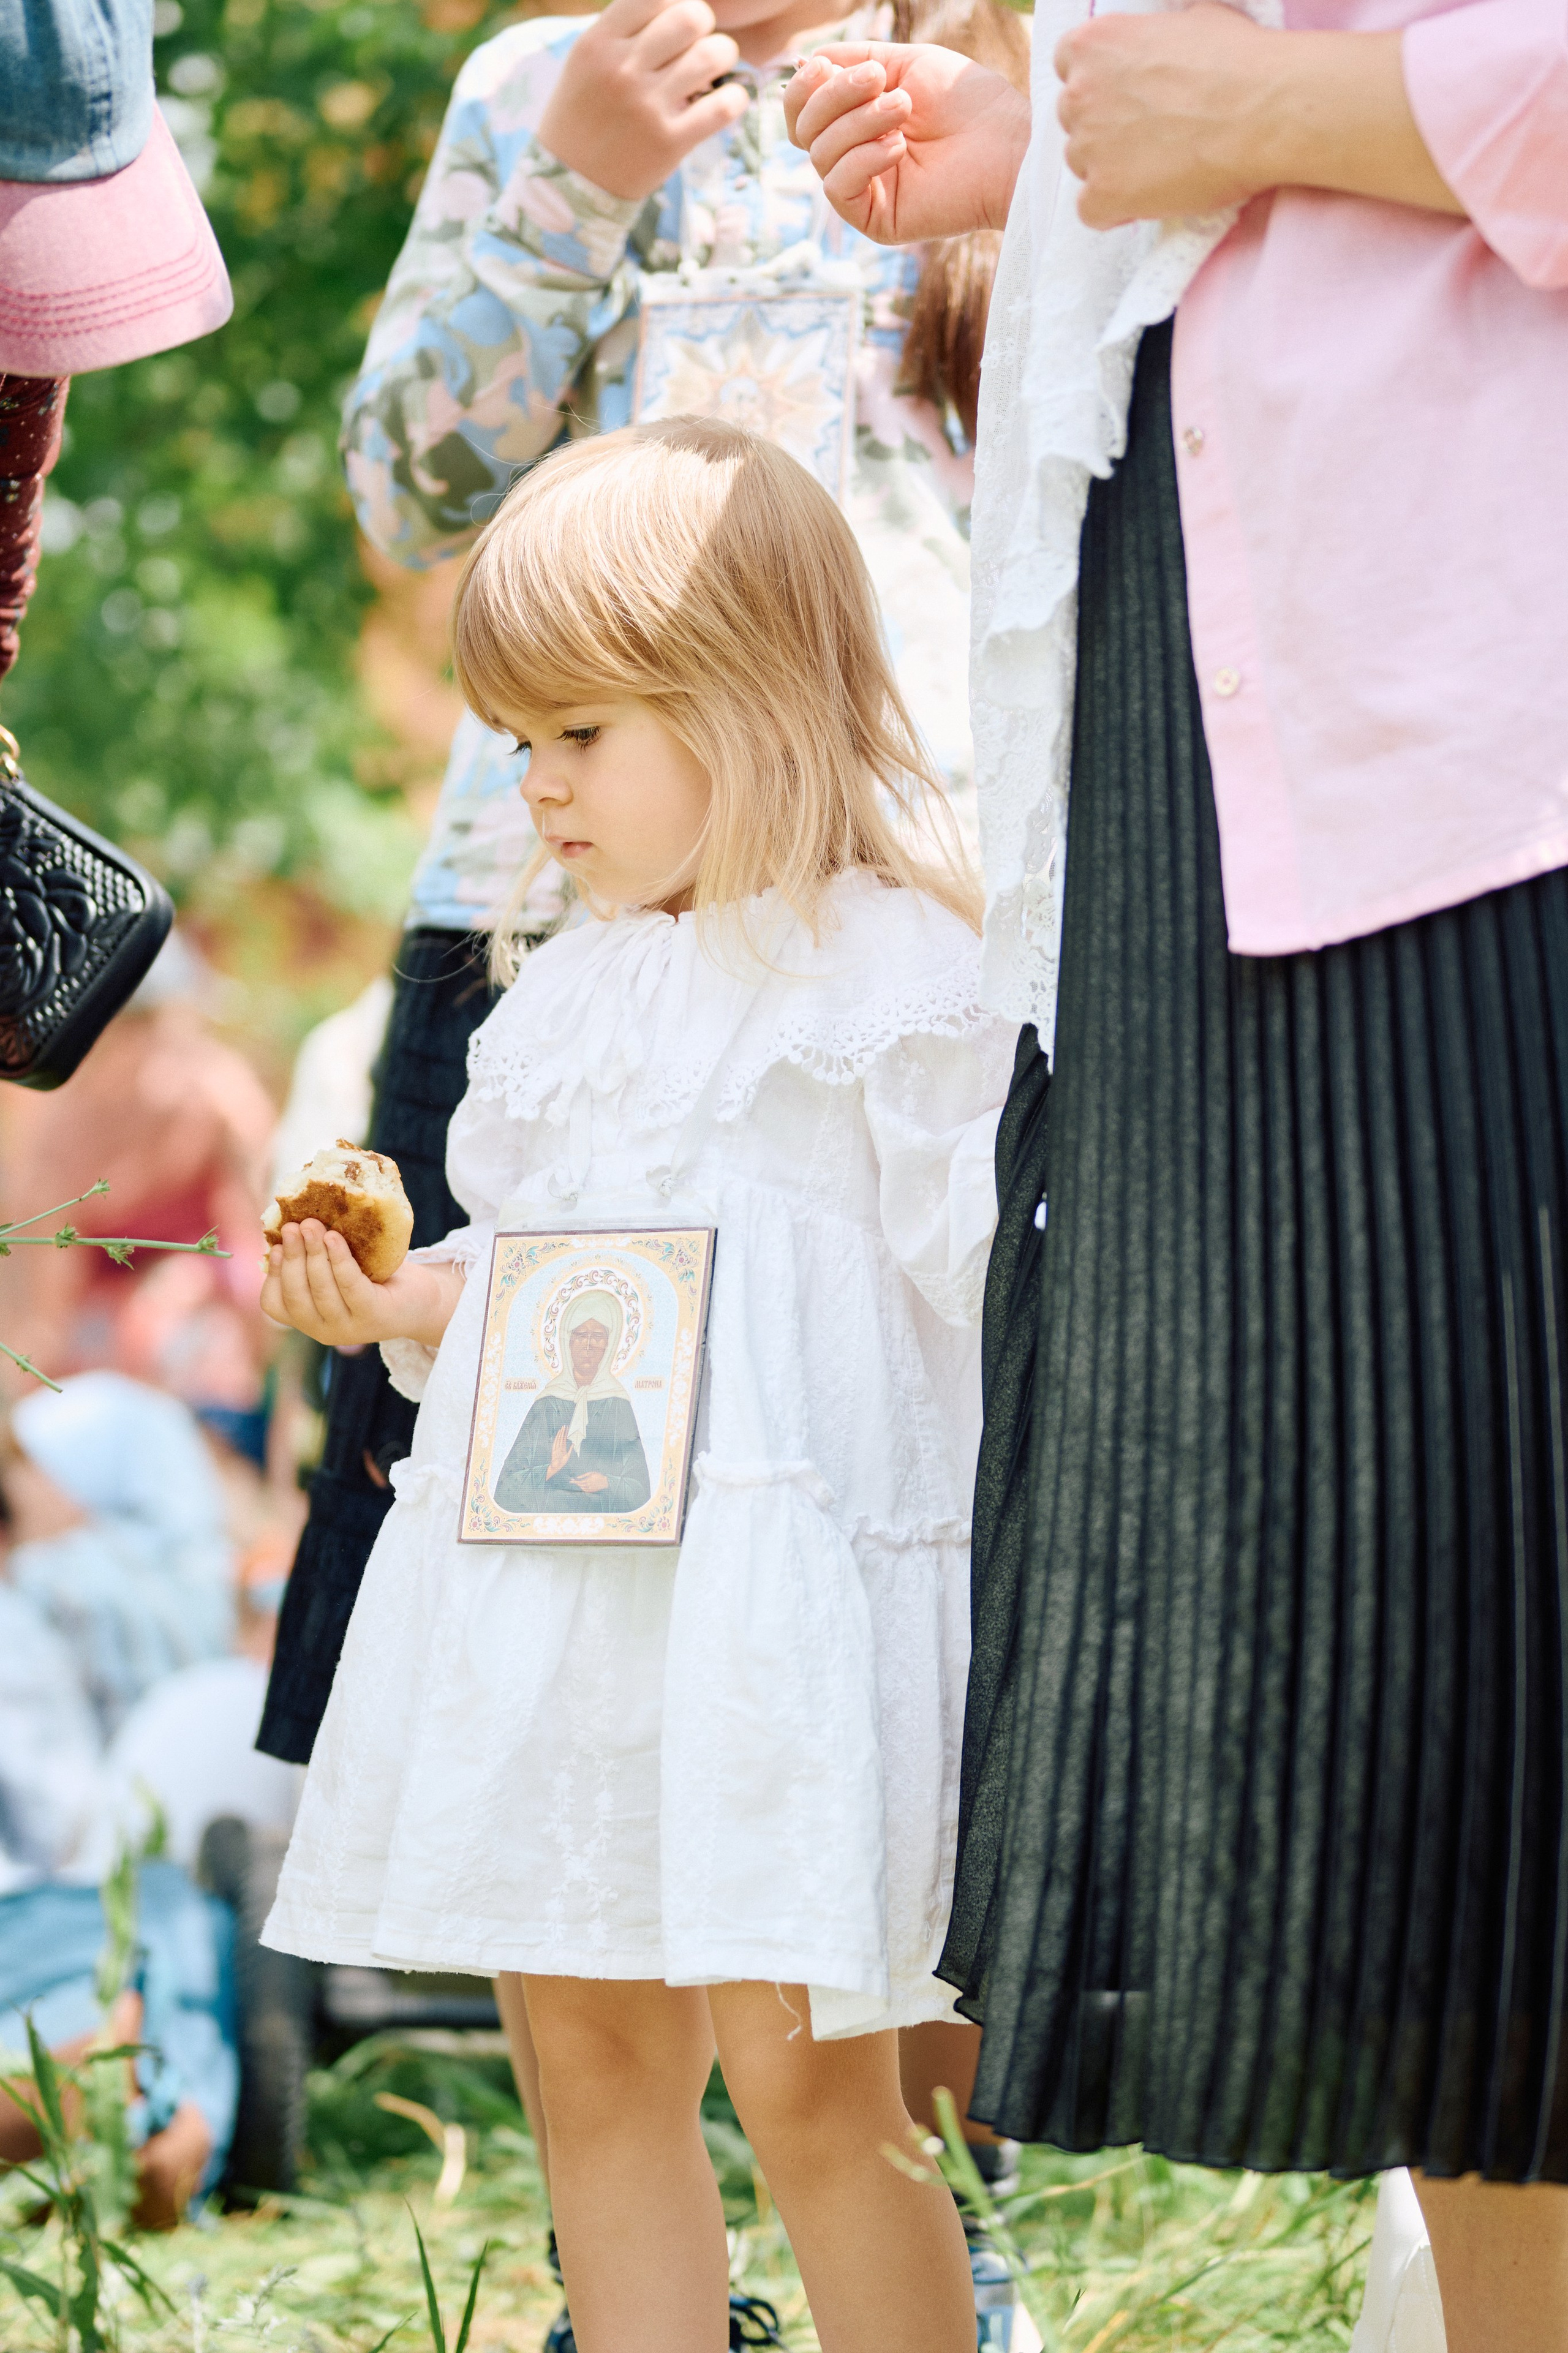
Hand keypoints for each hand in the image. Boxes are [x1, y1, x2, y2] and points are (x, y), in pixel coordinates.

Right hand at [261, 1221, 463, 1349]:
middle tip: (292, 1225)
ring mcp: (349, 1328)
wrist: (422, 1299)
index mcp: (309, 1320)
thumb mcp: (339, 1271)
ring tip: (312, 1225)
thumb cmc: (374, 1279)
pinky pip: (349, 1285)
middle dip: (292, 1257)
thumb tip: (292, 1221)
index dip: (272, 1275)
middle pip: (297, 1295)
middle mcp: (324, 1331)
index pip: (275, 1305)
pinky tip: (334, 1238)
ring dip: (313, 1253)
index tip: (274, 1246)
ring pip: (321, 1290)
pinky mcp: (373, 1316)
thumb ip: (315, 1259)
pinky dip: (339, 1259)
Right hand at [538, 0, 750, 204]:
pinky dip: (736, 98)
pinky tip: (728, 100)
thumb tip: (670, 5)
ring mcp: (647, 107)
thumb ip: (623, 29)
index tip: (676, 26)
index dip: (676, 5)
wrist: (569, 183)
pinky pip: (724, 106)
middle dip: (705, 26)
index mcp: (599, 43)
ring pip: (712, 55)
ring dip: (724, 57)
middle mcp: (622, 70)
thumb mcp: (588, 61)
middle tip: (700, 45)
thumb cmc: (585, 114)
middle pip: (690, 17)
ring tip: (715, 72)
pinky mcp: (669, 142)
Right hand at [548, 1422, 575, 1478]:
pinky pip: (556, 1442)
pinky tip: (559, 1433)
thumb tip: (573, 1444)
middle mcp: (559, 1446)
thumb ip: (570, 1450)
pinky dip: (557, 1437)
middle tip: (565, 1426)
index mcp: (563, 1448)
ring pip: (559, 1439)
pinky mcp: (554, 1449)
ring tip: (562, 1428)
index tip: (567, 1430)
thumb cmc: (562, 1462)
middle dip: (563, 1432)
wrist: (557, 1467)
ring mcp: (557, 1447)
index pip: (564, 1439)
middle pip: (561, 1438)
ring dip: (560, 1433)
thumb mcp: (568, 1456)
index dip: (566, 1434)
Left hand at [571, 1471, 609, 1492]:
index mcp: (588, 1480)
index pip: (579, 1482)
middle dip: (575, 1483)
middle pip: (579, 1485)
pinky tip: (581, 1486)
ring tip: (577, 1483)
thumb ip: (584, 1475)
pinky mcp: (592, 1491)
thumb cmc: (598, 1476)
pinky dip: (582, 1488)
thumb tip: (577, 1477)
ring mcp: (590, 1488)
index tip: (570, 1481)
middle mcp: (588, 1485)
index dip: (574, 1482)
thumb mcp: (591, 1473)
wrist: (605, 1482)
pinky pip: (585, 1490)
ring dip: (579, 1486)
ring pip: (582, 1488)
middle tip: (572, 1481)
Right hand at [785, 43, 1029, 243]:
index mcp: (857, 125)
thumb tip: (803, 65)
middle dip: (834, 97)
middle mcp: (855, 159)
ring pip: (819, 154)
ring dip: (859, 122)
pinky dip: (862, 159)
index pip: (802, 114)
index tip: (823, 65)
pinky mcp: (876, 220)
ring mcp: (865, 191)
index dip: (802, 88)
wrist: (1007, 142)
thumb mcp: (905, 63)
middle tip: (881, 82)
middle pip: (803, 131)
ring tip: (904, 110)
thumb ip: (854, 60)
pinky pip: (837, 188)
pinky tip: (898, 148)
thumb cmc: (967, 101)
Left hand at [1055, 6, 1462, 229]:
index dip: (1099, 86)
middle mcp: (1079, 93)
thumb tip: (1161, 45)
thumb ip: (1151, 37)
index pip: (1069, 67)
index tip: (1125, 98)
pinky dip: (1116, 210)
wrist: (1265, 109)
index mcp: (1093, 43)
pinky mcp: (1102, 194)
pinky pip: (1091, 211)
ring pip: (1082, 166)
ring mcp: (1087, 147)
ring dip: (1112, 168)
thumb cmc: (1238, 59)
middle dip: (1105, 128)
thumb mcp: (1188, 19)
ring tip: (1161, 165)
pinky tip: (1150, 197)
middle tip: (1150, 135)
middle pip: (1074, 120)